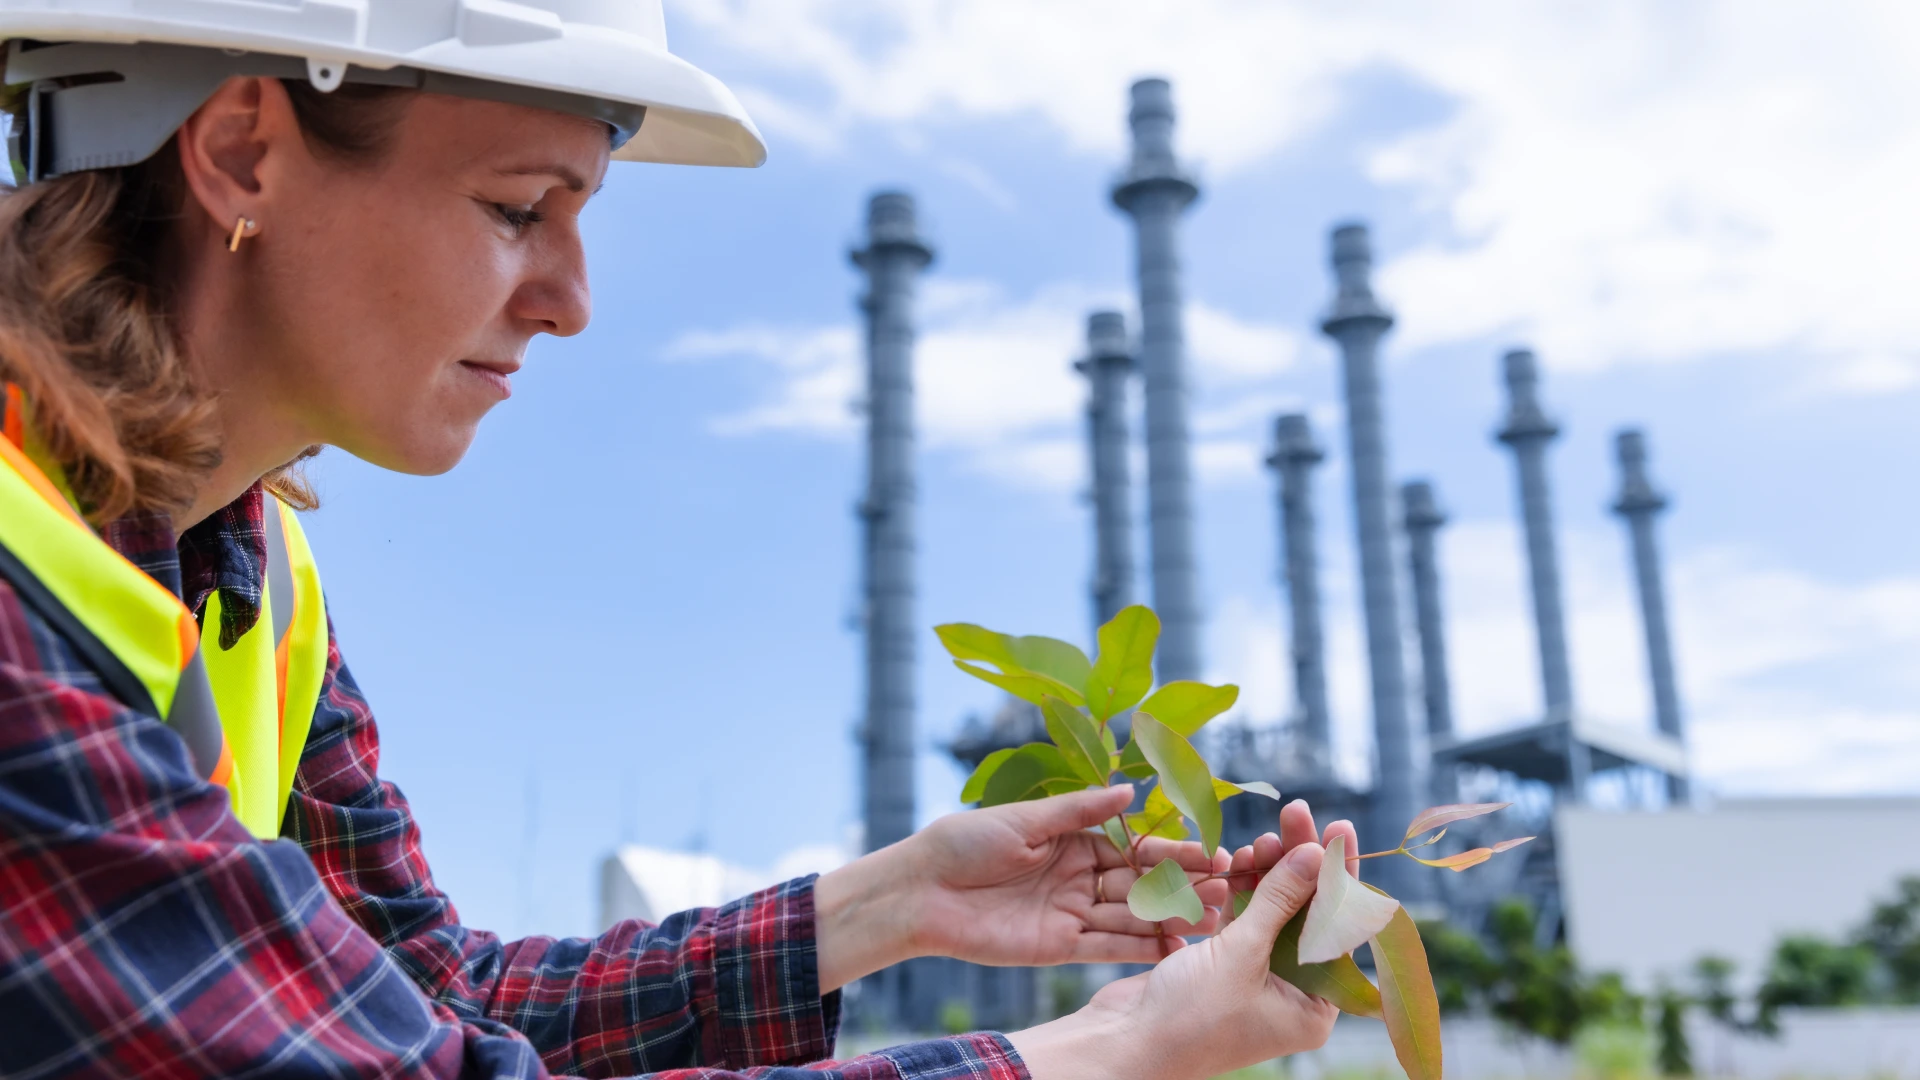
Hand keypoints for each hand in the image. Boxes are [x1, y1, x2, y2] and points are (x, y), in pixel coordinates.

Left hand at [904, 785, 1227, 965]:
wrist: (921, 891)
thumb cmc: (965, 843)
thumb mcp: (1025, 820)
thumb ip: (1081, 811)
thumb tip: (1132, 790)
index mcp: (1075, 841)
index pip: (1134, 847)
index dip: (1173, 853)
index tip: (1213, 854)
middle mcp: (1080, 877)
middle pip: (1140, 885)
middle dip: (1183, 888)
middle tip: (1226, 891)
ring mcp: (1072, 914)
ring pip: (1131, 917)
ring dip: (1170, 918)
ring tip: (1213, 920)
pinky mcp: (1059, 947)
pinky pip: (1107, 947)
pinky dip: (1139, 948)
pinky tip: (1174, 947)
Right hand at [1008, 800, 1356, 1079]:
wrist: (1124, 1043)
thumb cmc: (1188, 1017)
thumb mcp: (1241, 956)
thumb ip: (1279, 901)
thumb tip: (1316, 853)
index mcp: (1314, 1007)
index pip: (1339, 928)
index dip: (1339, 874)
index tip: (1339, 827)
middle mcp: (1293, 993)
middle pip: (1308, 912)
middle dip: (1300, 863)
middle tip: (1295, 812)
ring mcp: (1257, 978)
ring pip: (1274, 911)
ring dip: (1268, 871)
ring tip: (1261, 836)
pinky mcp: (1224, 965)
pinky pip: (1244, 919)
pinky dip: (1243, 889)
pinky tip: (1240, 859)